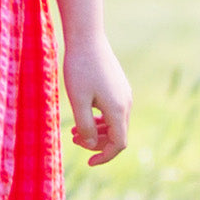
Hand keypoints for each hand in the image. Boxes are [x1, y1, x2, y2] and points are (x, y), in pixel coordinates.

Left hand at [63, 36, 131, 165]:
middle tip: (73, 139)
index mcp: (117, 109)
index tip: (88, 162)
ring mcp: (124, 93)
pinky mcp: (118, 85)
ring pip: (115, 123)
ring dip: (97, 131)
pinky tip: (84, 114)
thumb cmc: (79, 68)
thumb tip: (92, 145)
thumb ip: (85, 126)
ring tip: (74, 131)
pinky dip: (100, 118)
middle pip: (118, 135)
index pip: (118, 144)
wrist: (87, 37)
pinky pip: (113, 110)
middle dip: (97, 143)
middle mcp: (126, 103)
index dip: (104, 156)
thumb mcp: (77, 100)